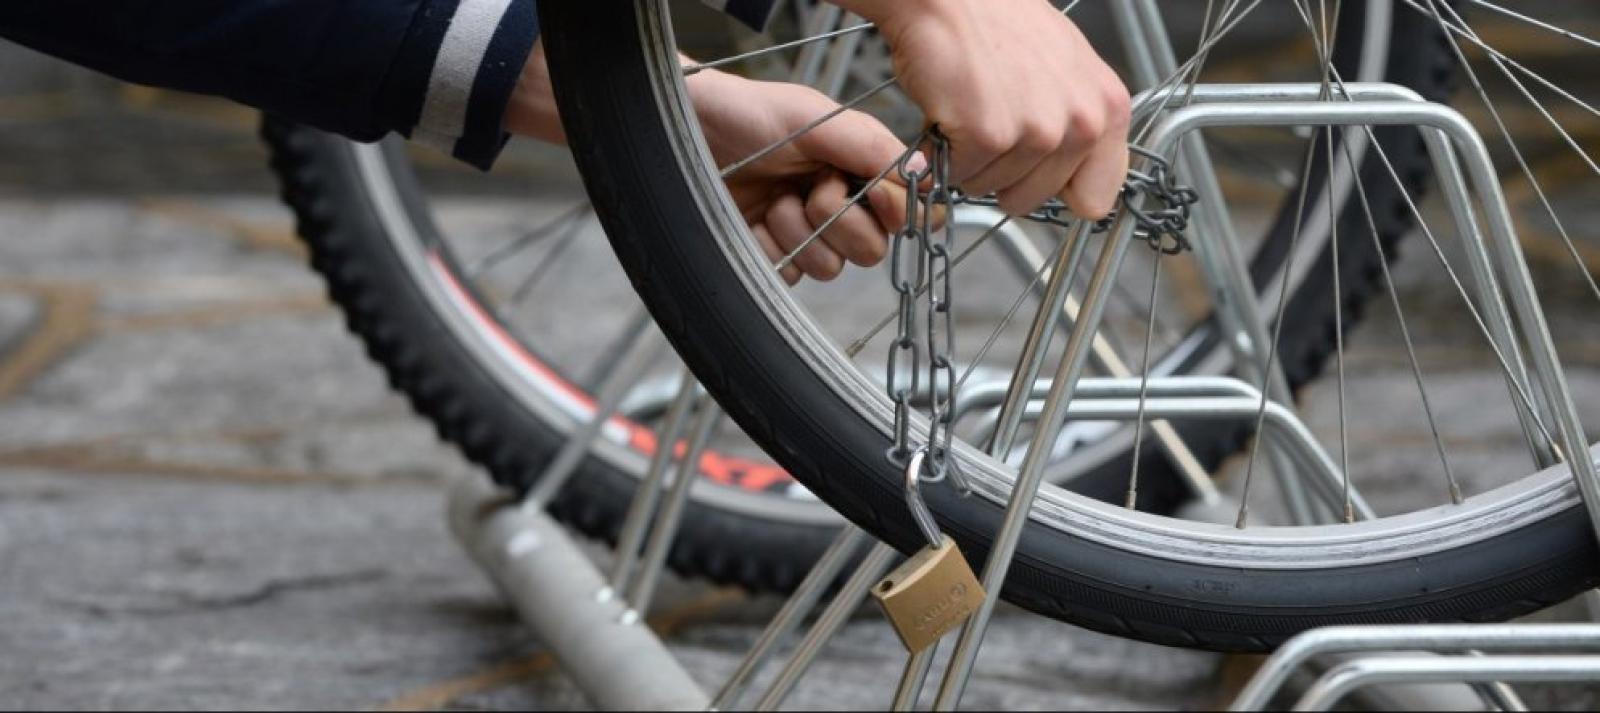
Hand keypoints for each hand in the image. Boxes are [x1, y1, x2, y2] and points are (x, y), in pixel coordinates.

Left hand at [688, 69, 914, 283]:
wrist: (688, 131)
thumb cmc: (746, 115)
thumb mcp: (813, 118)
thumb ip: (870, 146)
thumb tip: (923, 173)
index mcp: (859, 168)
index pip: (909, 210)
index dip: (898, 212)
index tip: (874, 193)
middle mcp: (839, 204)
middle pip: (873, 250)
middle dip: (841, 222)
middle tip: (812, 190)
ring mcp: (805, 233)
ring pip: (831, 269)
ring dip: (799, 232)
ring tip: (774, 200)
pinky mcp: (772, 255)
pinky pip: (790, 275)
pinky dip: (770, 247)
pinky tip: (753, 220)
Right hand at [836, 0, 1131, 218]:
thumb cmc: (998, 22)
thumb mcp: (1067, 70)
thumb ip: (1077, 124)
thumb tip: (1073, 183)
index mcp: (1107, 109)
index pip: (1095, 199)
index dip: (1054, 190)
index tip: (1033, 173)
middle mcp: (1081, 123)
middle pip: (1031, 200)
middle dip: (1002, 174)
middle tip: (989, 123)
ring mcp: (1036, 132)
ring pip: (989, 188)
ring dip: (968, 158)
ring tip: (970, 106)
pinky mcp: (989, 134)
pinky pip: (956, 174)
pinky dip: (941, 152)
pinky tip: (948, 111)